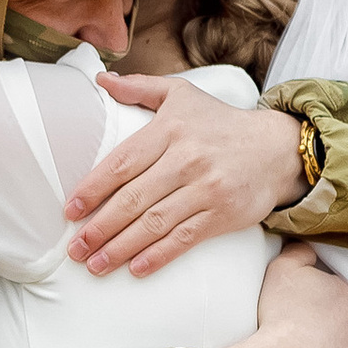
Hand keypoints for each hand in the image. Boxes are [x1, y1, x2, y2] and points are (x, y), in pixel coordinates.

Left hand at [66, 70, 308, 273]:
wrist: (276, 148)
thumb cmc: (220, 123)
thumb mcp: (182, 95)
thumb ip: (140, 88)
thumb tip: (101, 79)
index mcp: (170, 129)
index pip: (122, 162)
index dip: (93, 188)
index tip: (70, 210)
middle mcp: (187, 159)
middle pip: (133, 198)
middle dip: (100, 227)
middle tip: (76, 248)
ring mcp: (206, 188)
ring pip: (155, 223)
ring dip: (121, 247)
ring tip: (95, 264)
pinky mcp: (223, 214)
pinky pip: (184, 239)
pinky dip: (158, 255)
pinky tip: (135, 268)